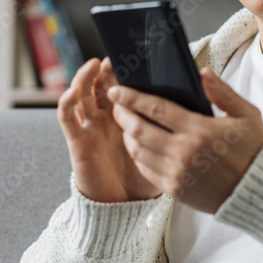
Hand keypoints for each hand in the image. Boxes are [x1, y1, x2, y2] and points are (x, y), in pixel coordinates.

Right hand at [57, 57, 162, 202]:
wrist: (123, 207)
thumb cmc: (145, 179)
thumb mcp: (164, 150)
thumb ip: (174, 128)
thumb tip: (196, 104)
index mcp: (127, 118)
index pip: (125, 88)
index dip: (127, 73)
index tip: (139, 57)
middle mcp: (105, 119)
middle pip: (101, 86)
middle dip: (107, 71)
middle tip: (117, 55)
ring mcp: (89, 128)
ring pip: (82, 95)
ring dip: (84, 78)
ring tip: (95, 64)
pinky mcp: (77, 141)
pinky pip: (67, 118)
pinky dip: (67, 102)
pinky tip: (74, 92)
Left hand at [107, 66, 262, 214]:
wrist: (258, 191)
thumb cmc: (253, 149)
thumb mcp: (246, 114)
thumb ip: (223, 92)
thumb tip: (203, 73)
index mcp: (200, 130)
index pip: (156, 109)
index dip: (132, 97)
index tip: (117, 90)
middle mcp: (184, 152)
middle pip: (139, 129)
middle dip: (122, 114)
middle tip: (116, 104)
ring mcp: (177, 173)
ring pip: (138, 151)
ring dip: (126, 135)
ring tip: (125, 123)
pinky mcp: (175, 190)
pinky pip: (145, 170)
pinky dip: (137, 156)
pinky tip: (138, 145)